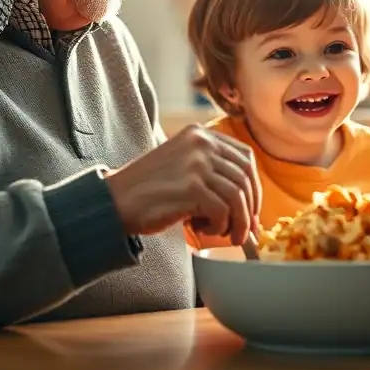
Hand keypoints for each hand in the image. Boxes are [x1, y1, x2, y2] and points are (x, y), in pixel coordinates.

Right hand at [103, 125, 261, 244]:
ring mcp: (197, 164)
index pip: (245, 158)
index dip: (254, 186)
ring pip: (238, 197)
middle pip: (245, 178)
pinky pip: (223, 211)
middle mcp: (201, 143)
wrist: (115, 201)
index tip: (251, 208)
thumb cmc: (149, 191)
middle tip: (243, 230)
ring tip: (223, 235)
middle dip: (249, 209)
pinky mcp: (192, 187)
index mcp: (200, 134)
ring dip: (236, 223)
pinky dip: (219, 226)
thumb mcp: (183, 166)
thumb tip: (251, 208)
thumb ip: (213, 174)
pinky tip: (202, 229)